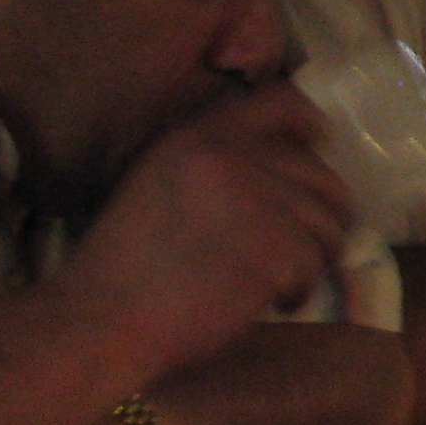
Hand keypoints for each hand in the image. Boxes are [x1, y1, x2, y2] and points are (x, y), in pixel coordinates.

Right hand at [55, 82, 353, 374]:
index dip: (310, 127)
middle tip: (302, 249)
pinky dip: (298, 290)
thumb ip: (216, 162)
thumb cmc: (123, 267)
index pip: (283, 102)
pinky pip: (314, 265)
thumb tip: (289, 163)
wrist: (99, 321)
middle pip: (321, 174)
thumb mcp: (158, 182)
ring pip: (327, 223)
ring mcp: (256, 201)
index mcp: (199, 135)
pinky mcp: (273, 250)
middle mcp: (232, 156)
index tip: (318, 152)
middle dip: (322, 216)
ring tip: (279, 283)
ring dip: (311, 258)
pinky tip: (272, 304)